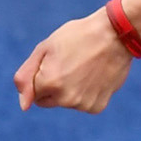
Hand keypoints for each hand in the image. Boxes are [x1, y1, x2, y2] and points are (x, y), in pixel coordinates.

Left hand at [14, 9, 132, 113]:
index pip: (34, 91)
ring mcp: (82, 104)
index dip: (44, 73)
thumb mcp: (45, 47)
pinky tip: (96, 76)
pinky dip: (88, 93)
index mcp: (48, 82)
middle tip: (72, 64)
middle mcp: (65, 98)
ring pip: (67, 102)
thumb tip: (23, 105)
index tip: (58, 60)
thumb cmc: (78, 36)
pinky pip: (84, 104)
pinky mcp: (97, 106)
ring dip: (72, 89)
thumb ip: (26, 76)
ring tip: (86, 67)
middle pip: (48, 100)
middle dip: (54, 86)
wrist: (117, 34)